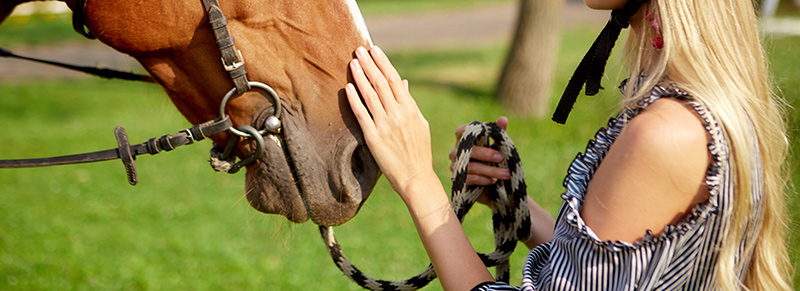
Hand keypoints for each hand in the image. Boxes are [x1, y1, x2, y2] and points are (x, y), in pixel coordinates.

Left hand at [345, 46, 433, 195]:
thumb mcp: (419, 123)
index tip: (374, 50)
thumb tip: (402, 82)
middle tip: (359, 50)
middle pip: (381, 83)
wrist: (416, 177)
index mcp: (411, 109)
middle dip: (369, 64)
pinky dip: (355, 99)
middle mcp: (398, 114)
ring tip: (352, 62)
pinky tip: (348, 87)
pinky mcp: (374, 138)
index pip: (394, 80)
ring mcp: (386, 125)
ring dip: (360, 77)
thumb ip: (409, 102)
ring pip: (370, 95)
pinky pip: (362, 114)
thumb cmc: (418, 151)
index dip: (383, 63)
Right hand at [448, 117, 510, 203]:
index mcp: (464, 142)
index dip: (468, 129)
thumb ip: (499, 134)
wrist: (488, 189)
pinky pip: (471, 178)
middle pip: (468, 150)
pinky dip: (484, 179)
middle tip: (501, 157)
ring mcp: (456, 168)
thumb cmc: (490, 163)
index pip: (461, 132)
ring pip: (471, 166)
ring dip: (491, 170)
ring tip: (506, 174)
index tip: (483, 131)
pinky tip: (494, 181)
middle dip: (486, 153)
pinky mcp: (459, 182)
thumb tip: (503, 118)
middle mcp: (456, 153)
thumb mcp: (497, 147)